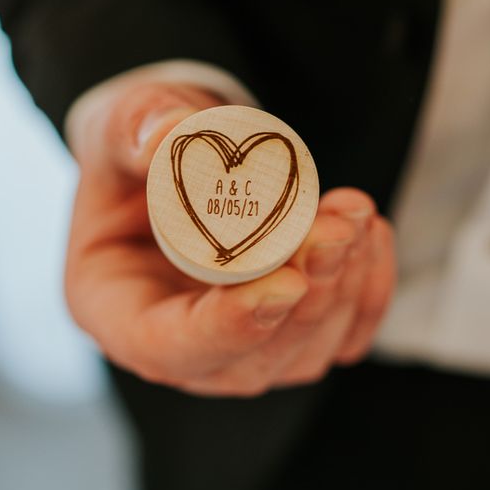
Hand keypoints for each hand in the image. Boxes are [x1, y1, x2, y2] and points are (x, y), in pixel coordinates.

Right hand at [65, 81, 395, 395]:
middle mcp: (181, 345)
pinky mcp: (290, 333)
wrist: (186, 165)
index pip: (168, 347)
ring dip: (343, 290)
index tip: (285, 283)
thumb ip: (134, 128)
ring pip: (304, 355)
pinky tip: (371, 234)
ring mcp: (241, 347)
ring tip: (354, 217)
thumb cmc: (142, 157)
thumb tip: (168, 135)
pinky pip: (342, 337)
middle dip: (306, 302)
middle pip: (250, 363)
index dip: (228, 328)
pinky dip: (368, 292)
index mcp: (119, 309)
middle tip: (336, 232)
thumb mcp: (119, 127)